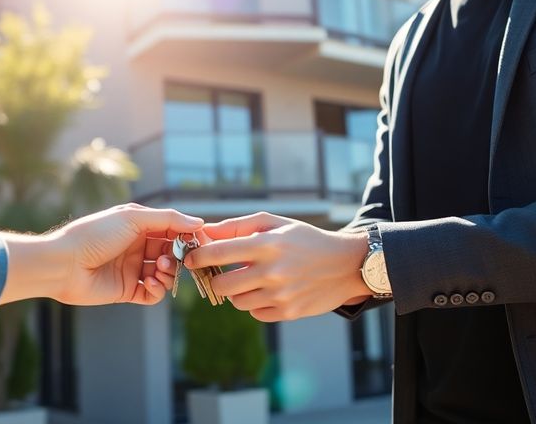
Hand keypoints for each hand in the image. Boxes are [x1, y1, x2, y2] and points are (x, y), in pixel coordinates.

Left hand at [0, 204, 200, 305]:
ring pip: (166, 274)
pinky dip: (158, 289)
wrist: (64, 264)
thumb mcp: (132, 218)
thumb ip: (167, 220)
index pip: (172, 230)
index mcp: (138, 226)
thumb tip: (198, 222)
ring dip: (169, 272)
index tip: (202, 241)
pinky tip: (150, 283)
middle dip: (179, 256)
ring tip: (158, 269)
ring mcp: (133, 269)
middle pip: (172, 253)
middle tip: (181, 258)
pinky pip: (153, 293)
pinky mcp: (127, 290)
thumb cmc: (95, 234)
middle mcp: (137, 247)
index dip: (188, 235)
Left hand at [184, 212, 374, 321]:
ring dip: (237, 292)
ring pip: (237, 302)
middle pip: (222, 285)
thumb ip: (237, 226)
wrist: (345, 264)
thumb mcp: (274, 223)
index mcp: (266, 245)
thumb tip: (205, 231)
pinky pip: (255, 313)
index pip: (219, 253)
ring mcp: (280, 295)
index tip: (190, 258)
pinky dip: (255, 303)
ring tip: (251, 279)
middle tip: (221, 272)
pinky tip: (268, 290)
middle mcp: (272, 272)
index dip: (198, 256)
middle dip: (216, 279)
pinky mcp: (288, 312)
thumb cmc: (304, 239)